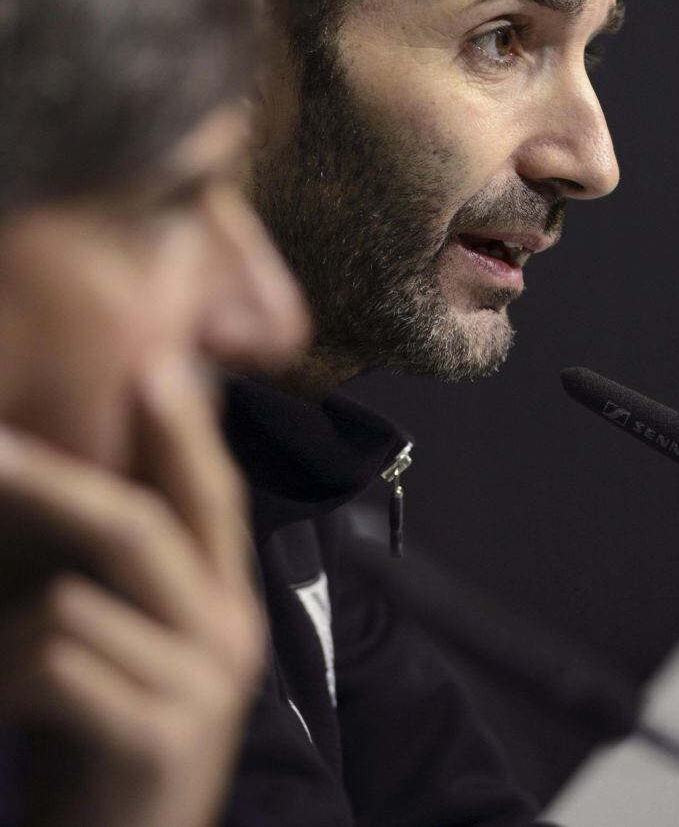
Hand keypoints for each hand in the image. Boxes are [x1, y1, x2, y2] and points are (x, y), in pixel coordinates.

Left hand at [0, 359, 263, 826]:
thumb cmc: (106, 735)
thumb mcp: (126, 641)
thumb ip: (118, 567)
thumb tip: (72, 475)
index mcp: (226, 598)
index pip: (213, 494)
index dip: (182, 428)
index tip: (151, 363)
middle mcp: (232, 631)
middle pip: (141, 524)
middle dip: (52, 480)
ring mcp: (205, 686)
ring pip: (76, 601)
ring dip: (3, 632)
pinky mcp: (163, 738)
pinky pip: (55, 665)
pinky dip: (3, 679)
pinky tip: (3, 709)